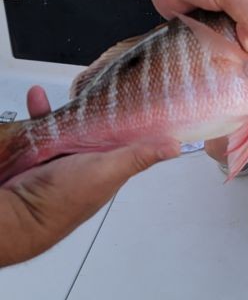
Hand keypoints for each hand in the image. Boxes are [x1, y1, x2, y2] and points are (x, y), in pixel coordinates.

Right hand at [0, 87, 178, 267]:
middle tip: (95, 88)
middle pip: (97, 127)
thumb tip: (176, 147)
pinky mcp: (38, 153)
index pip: (127, 138)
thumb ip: (138, 157)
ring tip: (64, 96)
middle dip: (95, 107)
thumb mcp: (108, 172)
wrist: (18, 211)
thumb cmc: (64, 199)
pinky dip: (40, 113)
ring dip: (65, 109)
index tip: (138, 93)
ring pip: (69, 124)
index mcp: (109, 166)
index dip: (132, 117)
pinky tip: (37, 100)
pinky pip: (42, 126)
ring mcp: (62, 157)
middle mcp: (88, 161)